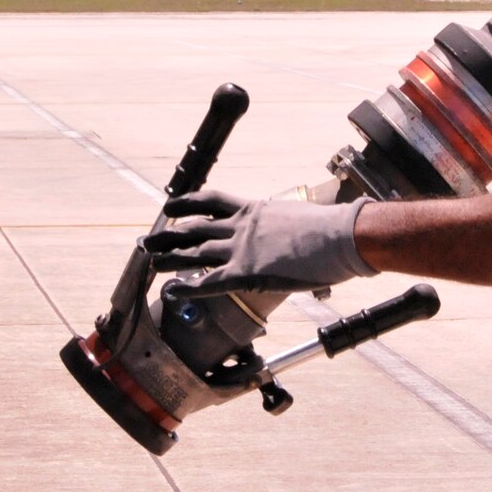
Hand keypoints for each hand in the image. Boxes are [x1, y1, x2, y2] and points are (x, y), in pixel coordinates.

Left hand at [141, 190, 375, 296]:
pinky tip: (170, 290)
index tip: (173, 206)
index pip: (213, 201)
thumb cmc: (331, 229)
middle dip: (170, 234)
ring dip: (170, 257)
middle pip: (195, 227)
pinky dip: (187, 287)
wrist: (342, 235)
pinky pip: (209, 281)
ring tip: (150, 261)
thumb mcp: (300, 218)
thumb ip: (284, 226)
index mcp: (254, 210)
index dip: (189, 203)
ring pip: (196, 253)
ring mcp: (242, 248)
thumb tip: (291, 233)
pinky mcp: (247, 272)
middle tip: (150, 239)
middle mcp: (242, 227)